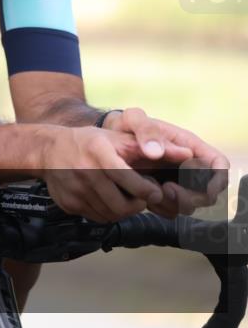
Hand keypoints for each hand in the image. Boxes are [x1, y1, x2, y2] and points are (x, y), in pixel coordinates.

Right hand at [40, 125, 163, 222]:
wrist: (48, 149)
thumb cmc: (90, 142)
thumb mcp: (118, 138)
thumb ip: (152, 147)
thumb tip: (188, 153)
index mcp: (98, 152)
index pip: (129, 180)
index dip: (147, 191)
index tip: (155, 191)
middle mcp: (83, 171)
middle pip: (121, 205)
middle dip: (137, 205)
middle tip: (140, 197)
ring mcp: (74, 190)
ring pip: (110, 215)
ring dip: (123, 210)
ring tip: (123, 196)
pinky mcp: (67, 203)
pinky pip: (96, 217)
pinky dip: (106, 212)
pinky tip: (105, 198)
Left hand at [102, 107, 229, 216]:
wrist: (107, 137)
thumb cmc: (124, 124)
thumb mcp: (133, 119)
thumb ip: (146, 131)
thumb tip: (158, 152)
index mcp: (188, 145)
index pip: (218, 164)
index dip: (218, 179)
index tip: (206, 190)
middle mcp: (187, 164)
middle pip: (207, 191)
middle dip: (192, 196)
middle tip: (167, 190)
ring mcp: (176, 180)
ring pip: (190, 203)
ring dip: (175, 204)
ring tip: (152, 194)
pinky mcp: (163, 192)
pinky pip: (171, 208)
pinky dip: (161, 208)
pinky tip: (144, 200)